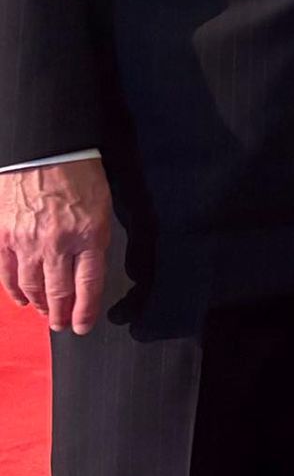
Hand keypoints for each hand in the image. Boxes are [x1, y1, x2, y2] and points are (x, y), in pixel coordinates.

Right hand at [0, 159, 112, 334]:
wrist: (44, 149)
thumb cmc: (78, 173)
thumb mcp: (102, 207)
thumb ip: (95, 240)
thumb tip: (88, 270)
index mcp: (89, 234)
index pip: (88, 285)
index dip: (85, 311)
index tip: (82, 326)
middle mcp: (58, 243)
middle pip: (59, 292)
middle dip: (60, 314)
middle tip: (61, 325)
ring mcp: (27, 242)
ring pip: (32, 287)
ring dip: (39, 305)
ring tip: (45, 313)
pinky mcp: (4, 237)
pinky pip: (7, 274)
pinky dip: (14, 291)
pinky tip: (21, 299)